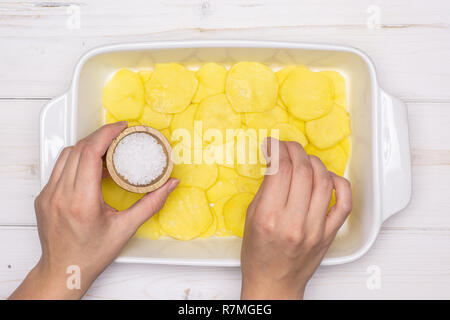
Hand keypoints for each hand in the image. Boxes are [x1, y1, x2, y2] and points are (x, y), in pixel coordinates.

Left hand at [9, 122, 178, 298]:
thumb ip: (151, 203)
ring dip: (87, 147)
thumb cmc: (91, 254)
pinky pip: (60, 167)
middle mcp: (60, 195)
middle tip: (119, 136)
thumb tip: (170, 184)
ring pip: (66, 155)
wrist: (63, 270)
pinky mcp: (44, 196)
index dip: (106, 134)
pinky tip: (92, 168)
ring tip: (107, 150)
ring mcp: (49, 195)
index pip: (90, 153)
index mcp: (81, 201)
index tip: (121, 128)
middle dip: (100, 137)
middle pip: (78, 149)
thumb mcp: (126, 229)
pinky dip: (77, 160)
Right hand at [240, 139, 351, 299]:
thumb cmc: (259, 256)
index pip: (280, 170)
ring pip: (324, 180)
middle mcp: (294, 222)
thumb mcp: (251, 219)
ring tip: (304, 159)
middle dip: (294, 150)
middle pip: (302, 171)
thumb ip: (265, 190)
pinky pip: (344, 202)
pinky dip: (338, 183)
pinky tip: (327, 177)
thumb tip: (276, 163)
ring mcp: (316, 229)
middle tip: (287, 147)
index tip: (273, 145)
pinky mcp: (330, 234)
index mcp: (269, 218)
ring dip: (313, 162)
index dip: (277, 149)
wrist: (274, 283)